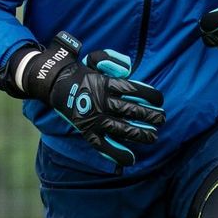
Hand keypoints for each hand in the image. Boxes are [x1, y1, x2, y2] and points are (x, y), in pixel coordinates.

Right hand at [49, 45, 165, 166]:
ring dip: (139, 134)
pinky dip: (116, 154)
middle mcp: (100, 102)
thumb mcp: (95, 58)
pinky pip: (103, 145)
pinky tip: (131, 159)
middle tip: (162, 119)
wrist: (55, 84)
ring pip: (121, 129)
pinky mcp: (87, 131)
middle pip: (130, 111)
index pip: (133, 90)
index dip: (149, 95)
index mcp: (104, 84)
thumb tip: (128, 70)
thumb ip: (113, 61)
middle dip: (150, 116)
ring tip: (154, 136)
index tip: (159, 99)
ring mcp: (94, 119)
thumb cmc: (81, 71)